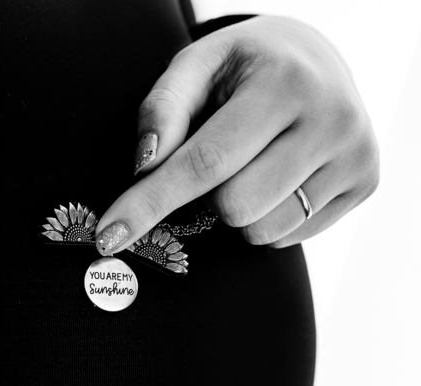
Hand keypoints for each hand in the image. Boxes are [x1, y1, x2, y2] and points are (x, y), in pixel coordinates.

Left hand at [95, 16, 377, 253]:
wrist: (315, 58)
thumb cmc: (241, 68)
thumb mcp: (197, 66)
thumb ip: (163, 109)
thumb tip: (145, 165)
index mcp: (285, 83)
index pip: (203, 163)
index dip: (149, 203)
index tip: (108, 237)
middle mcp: (332, 120)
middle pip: (234, 207)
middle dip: (206, 197)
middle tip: (216, 160)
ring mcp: (355, 155)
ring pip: (262, 230)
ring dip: (238, 212)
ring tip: (250, 165)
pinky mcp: (365, 184)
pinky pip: (289, 237)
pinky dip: (268, 217)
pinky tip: (277, 176)